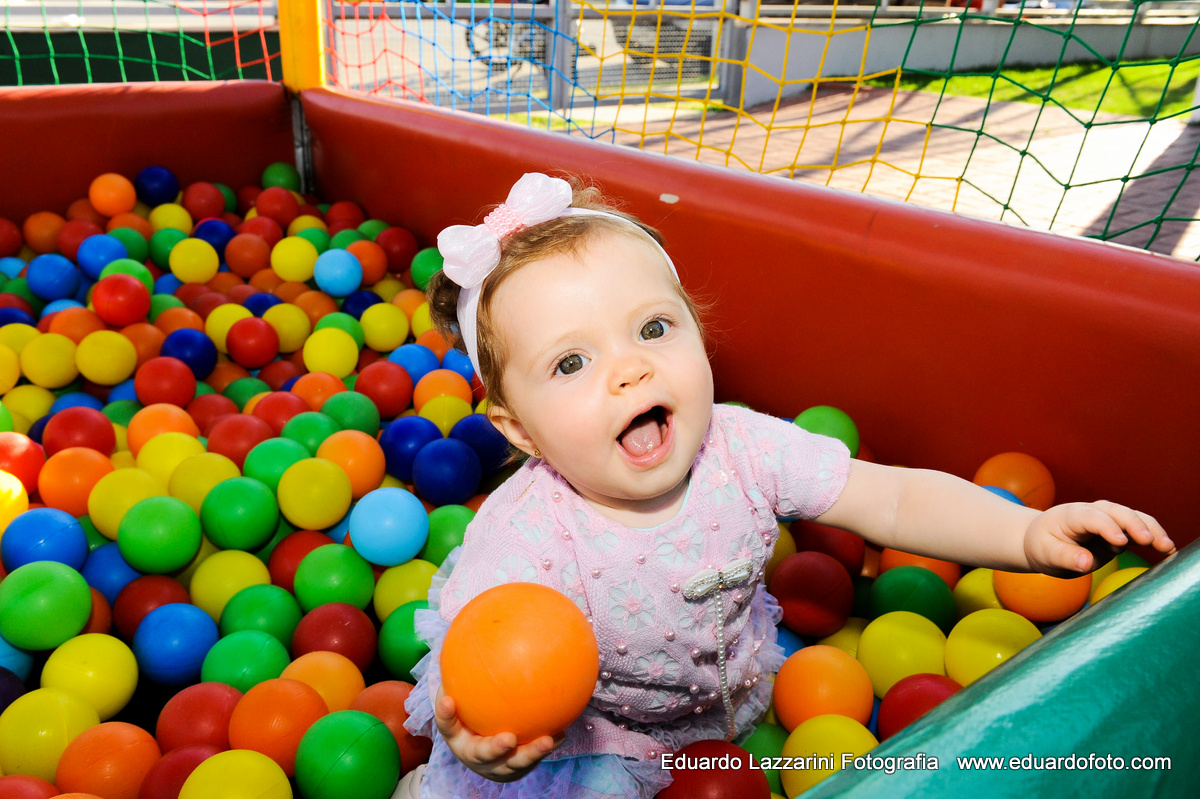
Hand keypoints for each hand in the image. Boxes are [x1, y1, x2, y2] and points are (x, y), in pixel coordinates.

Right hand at [435, 687, 563, 782]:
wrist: (483, 751)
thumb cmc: (470, 717)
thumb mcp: (462, 698)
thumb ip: (461, 677)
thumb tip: (462, 640)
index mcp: (458, 737)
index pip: (447, 726)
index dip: (446, 715)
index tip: (448, 701)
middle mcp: (476, 755)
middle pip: (484, 755)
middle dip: (496, 748)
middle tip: (509, 738)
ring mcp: (499, 764)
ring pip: (515, 763)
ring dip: (532, 752)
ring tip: (547, 740)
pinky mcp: (518, 766)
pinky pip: (535, 757)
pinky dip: (549, 745)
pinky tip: (562, 733)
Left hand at [1023, 501, 1174, 576]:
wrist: (1043, 540)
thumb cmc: (1043, 546)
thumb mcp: (1046, 554)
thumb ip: (1065, 557)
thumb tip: (1085, 563)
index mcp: (1071, 515)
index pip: (1091, 517)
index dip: (1107, 527)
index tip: (1119, 543)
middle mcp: (1093, 512)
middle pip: (1116, 512)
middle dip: (1134, 525)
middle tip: (1150, 542)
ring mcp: (1108, 519)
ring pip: (1132, 518)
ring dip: (1151, 530)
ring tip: (1166, 547)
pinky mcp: (1118, 530)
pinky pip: (1138, 530)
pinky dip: (1153, 537)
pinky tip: (1167, 550)